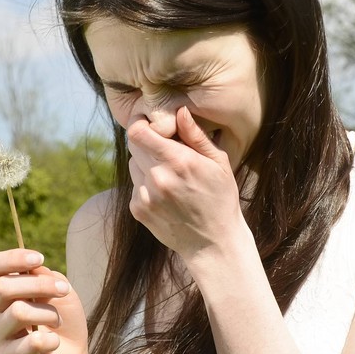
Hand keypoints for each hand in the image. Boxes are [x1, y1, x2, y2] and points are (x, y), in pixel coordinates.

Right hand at [0, 249, 90, 353]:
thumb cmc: (63, 316)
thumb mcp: (59, 287)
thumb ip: (43, 275)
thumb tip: (32, 270)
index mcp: (0, 288)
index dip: (12, 259)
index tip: (39, 258)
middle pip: (3, 287)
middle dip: (41, 285)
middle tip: (65, 290)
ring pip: (18, 312)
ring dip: (48, 313)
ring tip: (58, 321)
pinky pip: (29, 342)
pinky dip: (50, 339)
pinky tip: (55, 342)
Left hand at [126, 106, 247, 259]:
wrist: (213, 243)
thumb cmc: (220, 197)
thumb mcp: (218, 163)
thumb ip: (196, 135)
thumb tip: (179, 110)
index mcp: (178, 161)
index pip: (138, 132)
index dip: (141, 124)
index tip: (152, 125)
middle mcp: (157, 178)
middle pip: (134, 145)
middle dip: (147, 143)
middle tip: (167, 151)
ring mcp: (145, 196)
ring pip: (134, 165)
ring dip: (146, 165)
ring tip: (170, 177)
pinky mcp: (138, 210)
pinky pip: (135, 185)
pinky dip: (146, 185)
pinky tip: (167, 195)